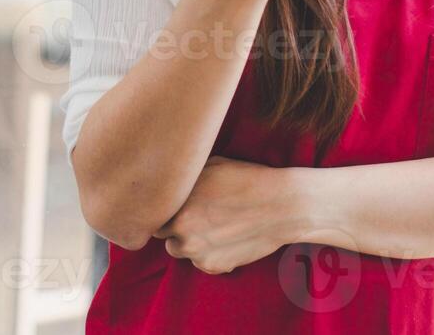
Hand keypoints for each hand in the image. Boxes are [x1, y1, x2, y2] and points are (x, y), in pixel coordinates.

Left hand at [151, 156, 302, 274]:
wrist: (280, 205)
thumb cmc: (246, 179)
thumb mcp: (209, 166)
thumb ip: (183, 180)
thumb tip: (167, 180)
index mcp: (176, 205)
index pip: (152, 213)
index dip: (163, 208)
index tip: (176, 204)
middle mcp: (182, 231)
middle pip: (161, 234)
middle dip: (173, 226)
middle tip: (194, 214)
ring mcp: (197, 252)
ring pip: (179, 250)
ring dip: (188, 241)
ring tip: (210, 226)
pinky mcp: (214, 266)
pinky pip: (200, 262)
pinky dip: (208, 253)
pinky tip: (225, 237)